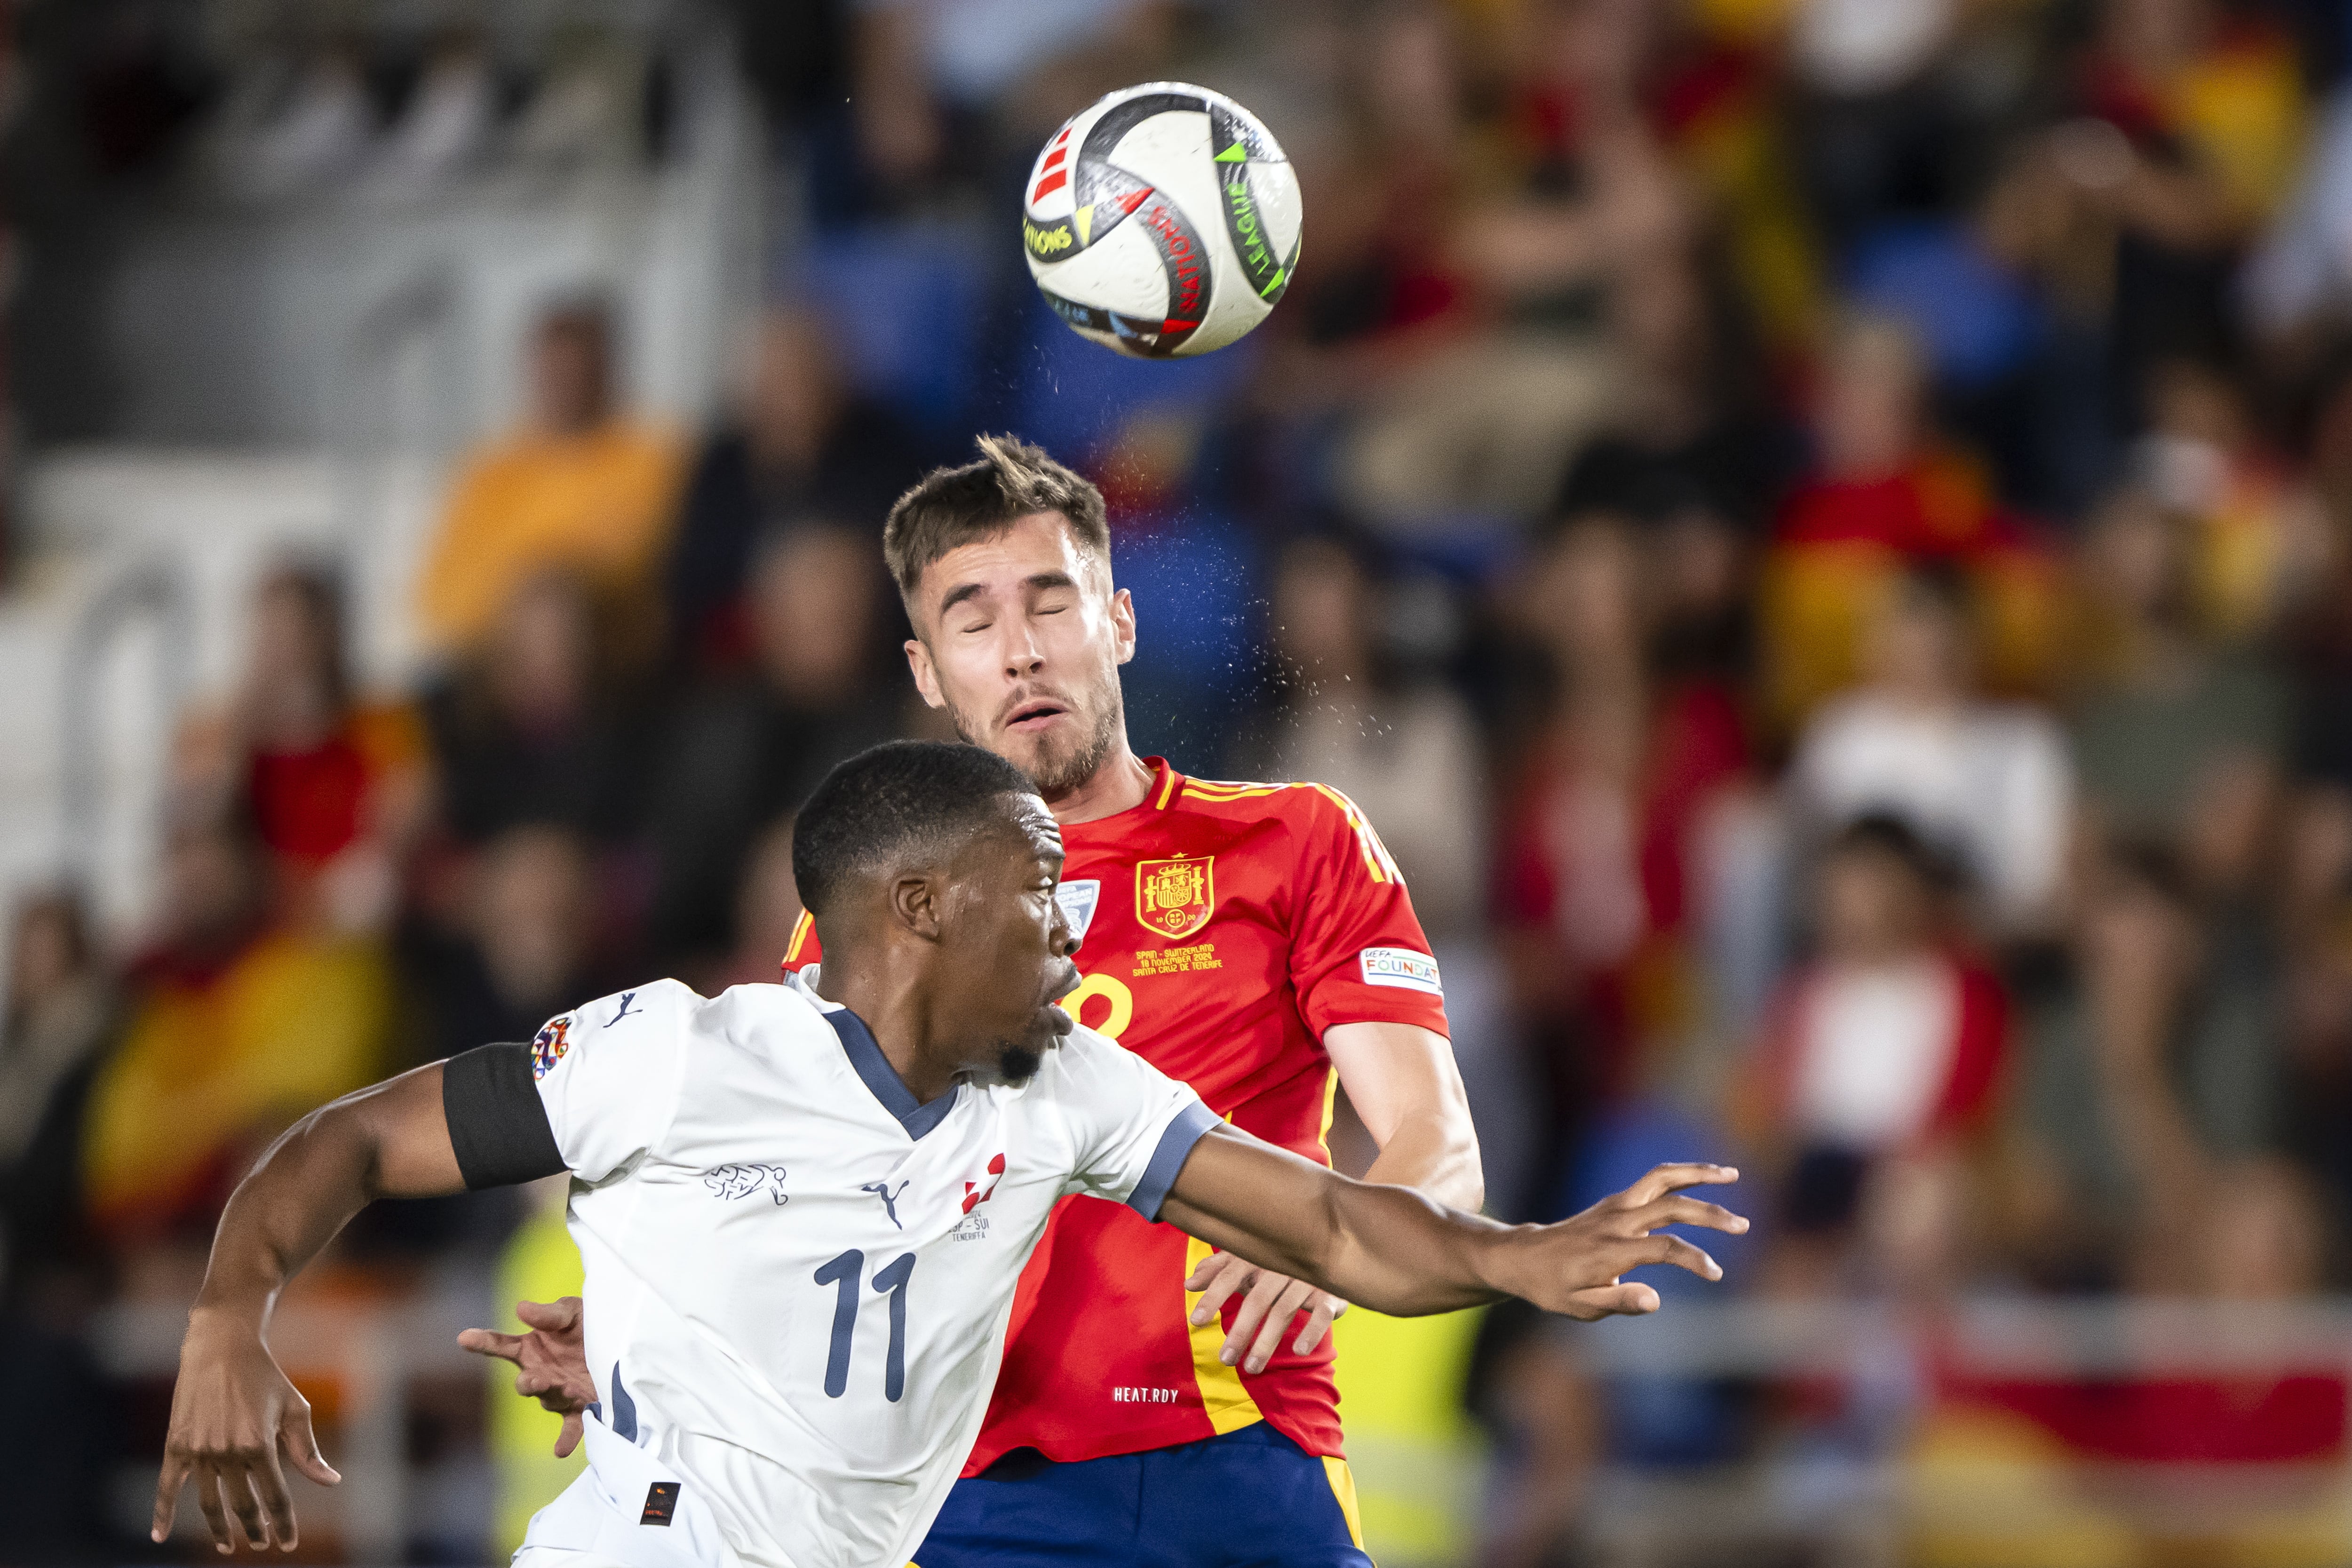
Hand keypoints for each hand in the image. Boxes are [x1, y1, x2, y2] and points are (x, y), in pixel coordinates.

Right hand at [152, 1310, 340, 1552]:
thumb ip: (308, 1450)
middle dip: (254, 1530)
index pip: (276, 1498)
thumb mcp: (294, 1409)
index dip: (283, 1524)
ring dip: (218, 1529)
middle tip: (260, 1545)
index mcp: (260, 1445)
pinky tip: (160, 1535)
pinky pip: (166, 1488)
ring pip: (209, 1503)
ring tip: (227, 1545)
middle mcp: (227, 1453)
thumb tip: (331, 1481)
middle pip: (243, 1506)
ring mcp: (198, 1451)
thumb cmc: (265, 1377)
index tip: (288, 1543)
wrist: (221, 1347)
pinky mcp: (175, 1446)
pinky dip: (160, 1513)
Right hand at [459, 1296, 595, 1457]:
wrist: (621, 1342)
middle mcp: (541, 1373)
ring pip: (549, 1400)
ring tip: (569, 1389)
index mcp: (531, 1348)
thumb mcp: (572, 1312)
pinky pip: (571, 1427)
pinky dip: (566, 1439)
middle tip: (535, 1379)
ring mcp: (559, 1392)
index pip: (502, 1346)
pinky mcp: (582, 1407)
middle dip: (528, 1383)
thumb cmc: (588, 1322)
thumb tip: (520, 1308)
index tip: (464, 1338)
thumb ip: (548, 1314)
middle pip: (525, 1383)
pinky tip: (560, 1450)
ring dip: (557, 1396)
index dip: (483, 1342)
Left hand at [1183, 1251, 1348, 1374]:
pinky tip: (1299, 1351)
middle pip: (1257, 1300)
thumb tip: (1189, 1284)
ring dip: (1267, 1341)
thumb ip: (1217, 1271)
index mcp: (1256, 1257)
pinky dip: (1311, 1331)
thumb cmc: (1276, 1262)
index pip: (1229, 1276)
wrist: (1327, 1250)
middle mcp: (1280, 1265)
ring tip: (1251, 1368)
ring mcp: (1306, 1278)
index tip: (1196, 1321)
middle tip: (1225, 1360)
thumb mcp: (1246, 1262)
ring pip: (1284, 1310)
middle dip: (1240, 1331)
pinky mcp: (1329, 1292)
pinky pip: (1321, 1313)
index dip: (1213, 1297)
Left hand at [1510, 1163, 1747, 1320]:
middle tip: (1742, 1225)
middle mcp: (1616, 1222)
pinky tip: (1705, 1177)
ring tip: (1732, 1173)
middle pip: (1670, 1205)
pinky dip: (1682, 1174)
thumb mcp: (1579, 1306)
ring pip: (1662, 1178)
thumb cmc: (1553, 1287)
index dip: (1693, 1259)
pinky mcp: (1616, 1200)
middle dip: (1709, 1213)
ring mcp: (1616, 1206)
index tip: (1715, 1274)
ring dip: (1698, 1174)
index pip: (1663, 1248)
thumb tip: (1656, 1301)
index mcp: (1610, 1251)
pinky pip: (1653, 1180)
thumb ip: (1618, 1303)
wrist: (1523, 1256)